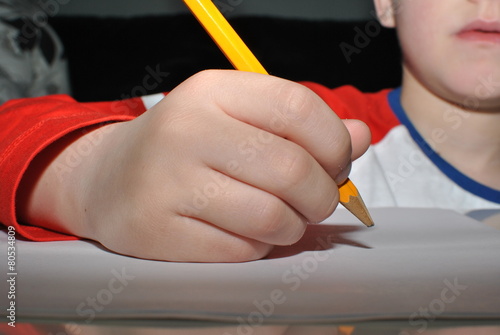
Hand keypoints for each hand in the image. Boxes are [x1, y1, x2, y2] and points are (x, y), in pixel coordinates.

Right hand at [18, 70, 369, 261]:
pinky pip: (240, 251)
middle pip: (292, 169)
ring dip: (292, 227)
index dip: (335, 143)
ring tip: (283, 220)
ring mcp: (168, 182)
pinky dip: (257, 248)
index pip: (298, 108)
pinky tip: (244, 235)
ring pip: (271, 217)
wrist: (109, 179)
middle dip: (322, 196)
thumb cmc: (187, 147)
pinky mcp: (157, 231)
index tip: (336, 164)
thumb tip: (359, 137)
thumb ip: (299, 127)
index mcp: (213, 91)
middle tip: (316, 202)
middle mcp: (187, 129)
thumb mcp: (237, 119)